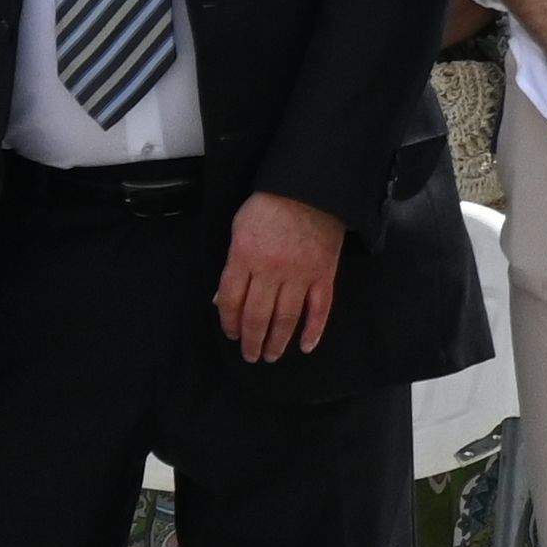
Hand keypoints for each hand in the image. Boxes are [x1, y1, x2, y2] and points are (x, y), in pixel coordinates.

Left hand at [213, 193, 344, 364]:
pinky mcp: (324, 274)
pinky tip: (307, 346)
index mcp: (245, 257)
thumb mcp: (238, 230)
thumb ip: (231, 265)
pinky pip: (320, 307)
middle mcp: (271, 270)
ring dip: (277, 341)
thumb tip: (222, 300)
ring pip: (286, 316)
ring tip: (272, 356)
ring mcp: (300, 274)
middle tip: (251, 356)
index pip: (231, 300)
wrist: (311, 190)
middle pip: (257, 314)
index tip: (231, 335)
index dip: (228, 322)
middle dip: (252, 340)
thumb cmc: (268, 207)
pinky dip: (314, 329)